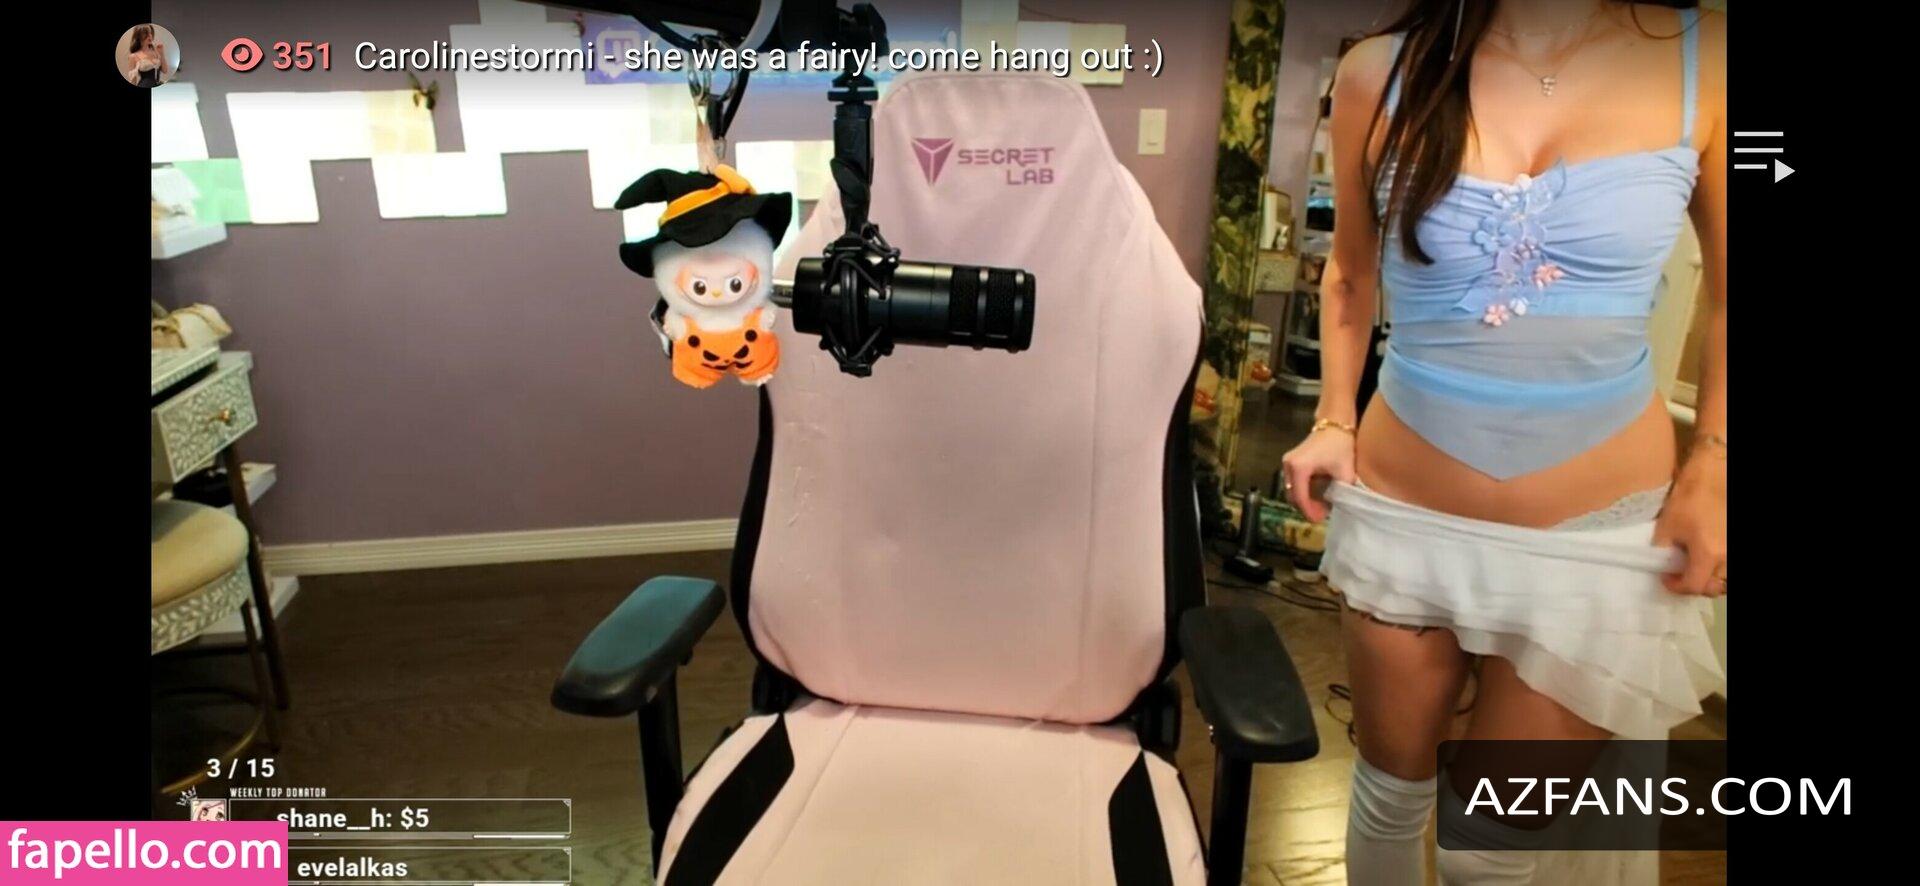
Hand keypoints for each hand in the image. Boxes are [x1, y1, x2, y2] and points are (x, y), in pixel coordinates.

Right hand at [1280, 426, 1356, 522]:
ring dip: (1305, 500)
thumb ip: (1342, 492)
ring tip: (1322, 505)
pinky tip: (1318, 494)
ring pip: (1293, 491)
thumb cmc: (1340, 445)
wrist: (1335, 423)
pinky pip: (1294, 483)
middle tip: (1323, 514)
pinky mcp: (1291, 462)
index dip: (1310, 512)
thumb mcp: (1344, 471)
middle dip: (1307, 508)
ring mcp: (1287, 463)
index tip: (1320, 520)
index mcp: (1299, 468)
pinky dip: (1304, 491)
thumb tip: (1340, 508)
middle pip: (1293, 496)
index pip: (1300, 497)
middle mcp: (1288, 465)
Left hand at [1654, 453, 1725, 595]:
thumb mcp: (1667, 525)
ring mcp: (1735, 549)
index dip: (1676, 586)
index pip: (1694, 586)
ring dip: (1711, 578)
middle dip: (1696, 586)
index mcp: (1709, 554)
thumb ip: (1663, 550)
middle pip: (1715, 587)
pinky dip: (1720, 566)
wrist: (1716, 474)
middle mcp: (1728, 556)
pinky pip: (1729, 563)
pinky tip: (1708, 556)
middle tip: (1681, 574)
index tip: (1666, 577)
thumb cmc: (1689, 498)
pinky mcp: (1735, 541)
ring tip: (1696, 566)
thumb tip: (1662, 563)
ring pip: (1726, 577)